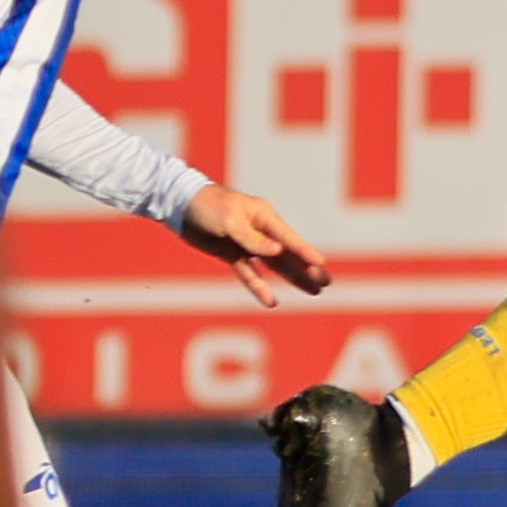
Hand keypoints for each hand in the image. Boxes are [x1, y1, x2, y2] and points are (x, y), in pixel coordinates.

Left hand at [176, 180, 330, 304]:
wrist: (181, 205)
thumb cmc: (207, 205)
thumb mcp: (229, 219)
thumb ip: (252, 238)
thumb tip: (277, 251)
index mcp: (263, 216)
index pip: (288, 238)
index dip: (305, 252)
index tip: (321, 264)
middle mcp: (259, 230)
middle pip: (287, 254)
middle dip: (307, 269)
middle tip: (326, 283)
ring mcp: (247, 244)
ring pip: (274, 266)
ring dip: (292, 278)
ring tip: (313, 291)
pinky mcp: (232, 254)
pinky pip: (249, 273)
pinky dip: (259, 286)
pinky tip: (271, 301)